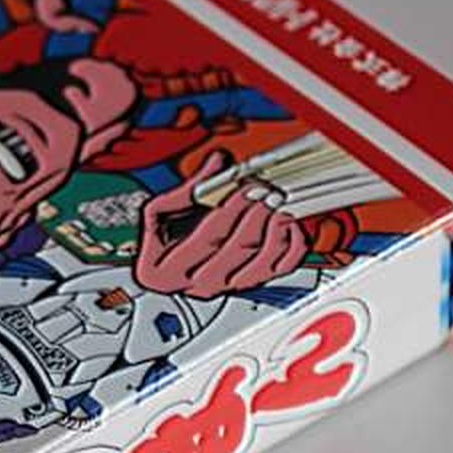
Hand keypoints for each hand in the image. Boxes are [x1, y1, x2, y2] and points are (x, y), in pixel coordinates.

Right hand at [134, 151, 308, 298]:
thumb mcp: (159, 212)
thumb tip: (217, 164)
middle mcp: (198, 286)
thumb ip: (186, 189)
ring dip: (275, 230)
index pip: (208, 238)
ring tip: (278, 206)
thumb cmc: (163, 238)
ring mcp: (227, 288)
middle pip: (237, 250)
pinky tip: (290, 226)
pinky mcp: (251, 285)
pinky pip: (280, 270)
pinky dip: (293, 248)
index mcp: (166, 272)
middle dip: (256, 216)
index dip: (231, 210)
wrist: (167, 261)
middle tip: (267, 192)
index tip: (246, 188)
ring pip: (261, 264)